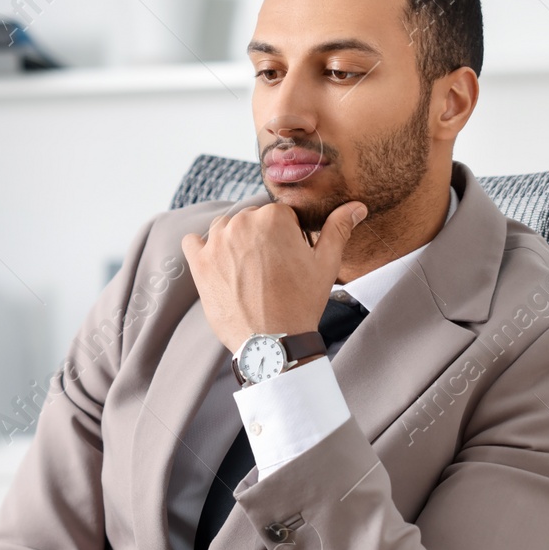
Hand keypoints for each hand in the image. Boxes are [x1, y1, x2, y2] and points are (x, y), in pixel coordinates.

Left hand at [180, 200, 366, 353]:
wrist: (272, 342)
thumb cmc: (301, 303)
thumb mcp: (326, 264)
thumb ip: (338, 229)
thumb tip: (356, 206)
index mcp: (273, 217)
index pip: (280, 215)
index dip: (288, 236)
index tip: (290, 258)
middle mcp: (241, 223)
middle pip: (252, 220)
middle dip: (261, 238)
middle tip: (272, 269)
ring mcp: (216, 243)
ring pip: (225, 228)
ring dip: (234, 241)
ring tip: (249, 271)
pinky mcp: (199, 264)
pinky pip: (192, 242)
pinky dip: (202, 248)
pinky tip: (217, 263)